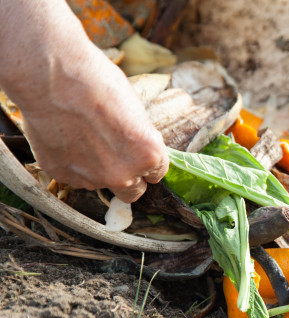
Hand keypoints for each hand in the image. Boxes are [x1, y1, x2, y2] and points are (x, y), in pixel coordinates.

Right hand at [0, 0, 167, 202]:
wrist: (50, 74)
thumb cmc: (97, 81)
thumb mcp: (135, 110)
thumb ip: (139, 139)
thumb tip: (137, 147)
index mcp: (149, 156)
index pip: (157, 174)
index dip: (146, 161)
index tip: (137, 152)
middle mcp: (123, 174)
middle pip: (133, 191)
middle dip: (127, 175)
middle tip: (114, 152)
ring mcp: (91, 178)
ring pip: (101, 184)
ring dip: (97, 170)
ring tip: (83, 137)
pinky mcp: (61, 174)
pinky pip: (74, 177)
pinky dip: (72, 164)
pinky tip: (65, 138)